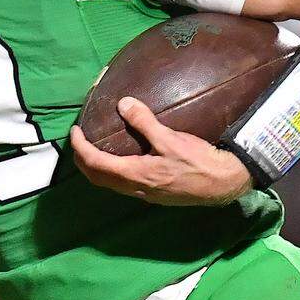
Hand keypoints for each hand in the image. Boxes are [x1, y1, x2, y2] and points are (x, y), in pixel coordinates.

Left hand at [69, 97, 252, 205]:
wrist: (224, 184)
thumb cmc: (198, 162)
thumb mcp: (170, 139)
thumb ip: (145, 122)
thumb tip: (123, 104)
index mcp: (135, 175)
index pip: (95, 164)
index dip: (80, 148)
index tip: (74, 131)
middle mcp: (135, 189)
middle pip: (97, 178)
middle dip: (82, 160)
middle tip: (79, 140)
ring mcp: (145, 195)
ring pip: (109, 184)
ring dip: (96, 168)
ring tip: (94, 148)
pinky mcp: (154, 195)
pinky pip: (122, 185)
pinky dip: (111, 172)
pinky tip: (120, 160)